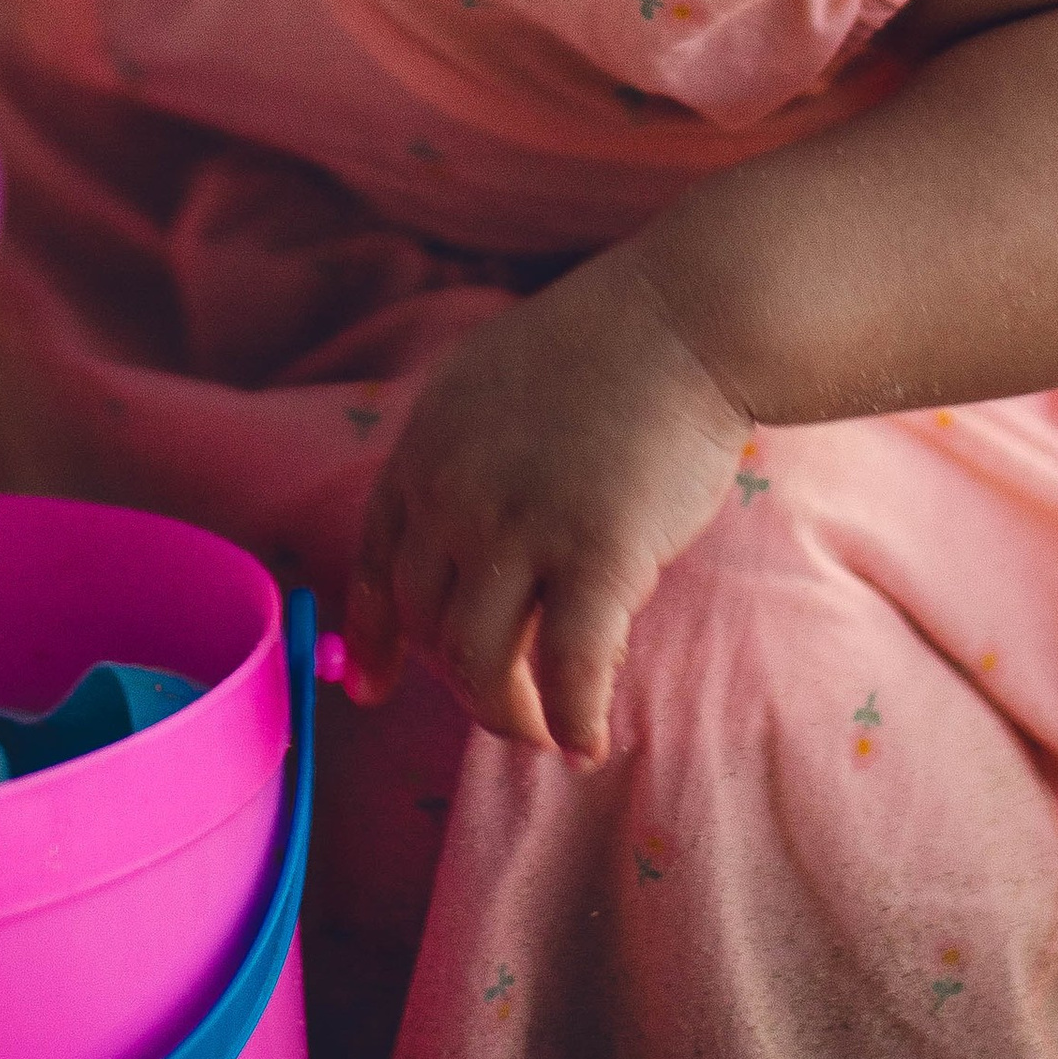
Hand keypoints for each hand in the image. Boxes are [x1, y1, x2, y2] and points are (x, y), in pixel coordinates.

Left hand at [345, 245, 753, 766]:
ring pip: (479, 666)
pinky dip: (574, 719)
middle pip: (427, 624)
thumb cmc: (604, 346)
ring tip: (544, 730)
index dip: (374, 638)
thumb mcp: (487, 381)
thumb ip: (455, 454)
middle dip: (459, 678)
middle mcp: (452, 491)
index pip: (375, 562)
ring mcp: (518, 526)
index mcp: (424, 444)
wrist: (684, 319)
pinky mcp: (594, 556)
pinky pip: (567, 673)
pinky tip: (590, 739)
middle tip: (503, 700)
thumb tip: (447, 536)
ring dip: (508, 715)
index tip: (372, 690)